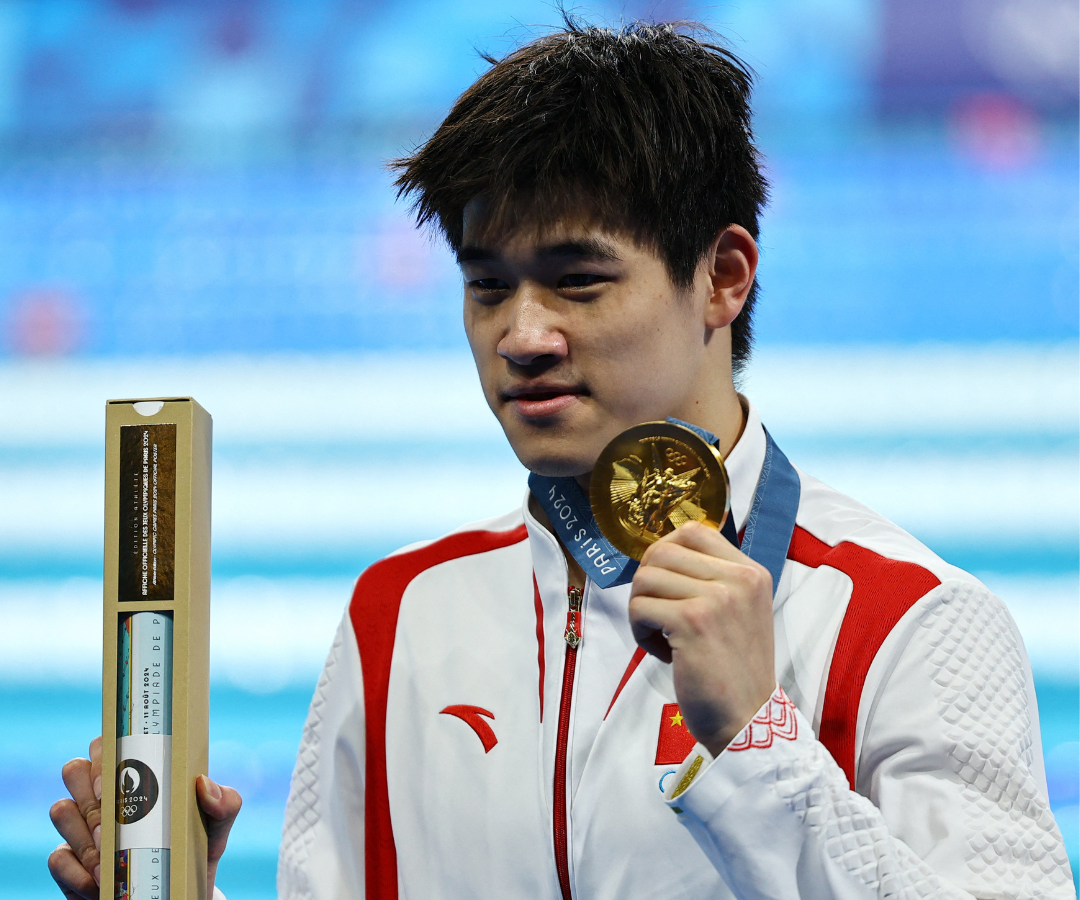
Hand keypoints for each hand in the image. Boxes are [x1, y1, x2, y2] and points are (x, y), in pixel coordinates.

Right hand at [48, 736, 241, 898]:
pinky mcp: (70, 864)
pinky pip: (57, 857)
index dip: (104, 753)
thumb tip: (204, 783)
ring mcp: (81, 828)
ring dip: (85, 834)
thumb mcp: (217, 826)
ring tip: (112, 857)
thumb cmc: (196, 847)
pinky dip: (77, 871)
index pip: (107, 743)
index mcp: (135, 774)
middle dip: (90, 791)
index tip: (118, 777)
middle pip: (74, 769)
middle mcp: (102, 795)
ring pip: (61, 810)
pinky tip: (100, 881)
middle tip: (112, 818)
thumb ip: (224, 803)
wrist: (180, 893)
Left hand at [629, 520, 775, 755]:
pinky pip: (640, 608)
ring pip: (645, 578)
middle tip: (659, 616)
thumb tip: (660, 554)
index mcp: (751, 572)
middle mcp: (739, 579)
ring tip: (662, 637)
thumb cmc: (734, 668)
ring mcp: (717, 598)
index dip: (666, 552)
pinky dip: (640, 631)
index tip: (666, 585)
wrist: (747, 718)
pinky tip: (662, 652)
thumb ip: (711, 579)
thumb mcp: (739, 611)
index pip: (693, 531)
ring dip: (642, 609)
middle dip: (648, 584)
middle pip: (662, 551)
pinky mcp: (692, 622)